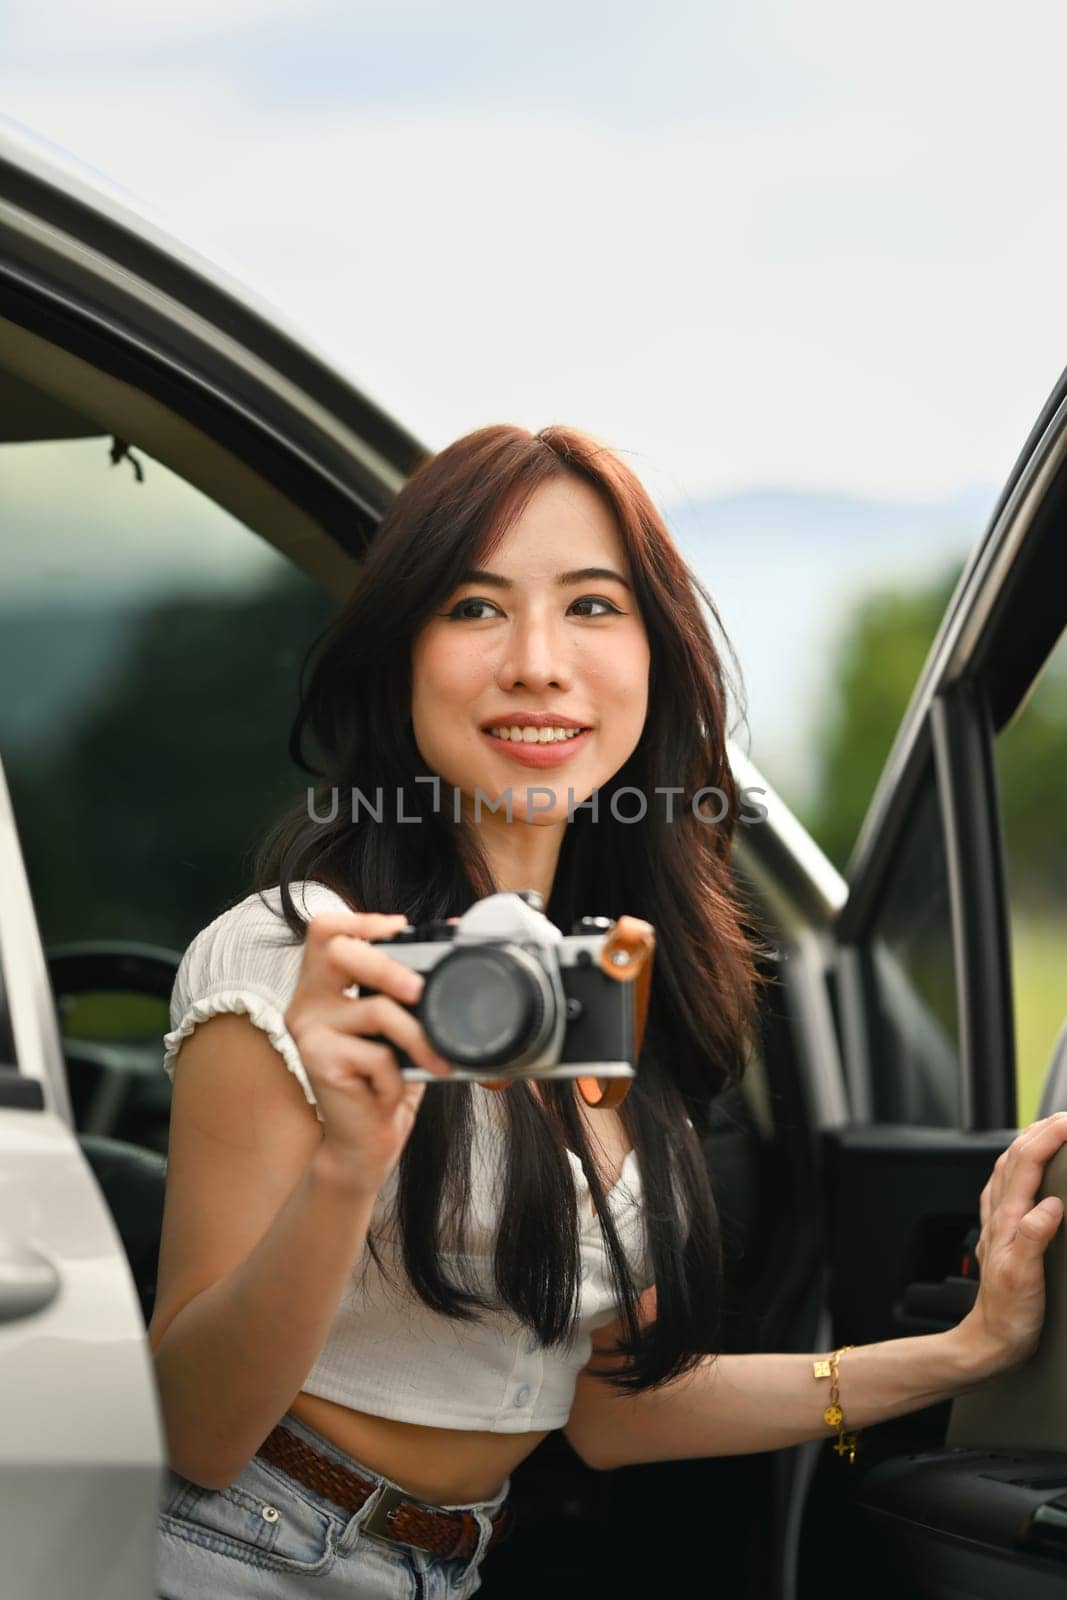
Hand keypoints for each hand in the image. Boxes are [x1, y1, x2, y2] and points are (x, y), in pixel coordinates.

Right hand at [284, 910, 451, 1195]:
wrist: (364, 1145)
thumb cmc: (384, 1084)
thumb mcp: (397, 1030)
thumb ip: (407, 995)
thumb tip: (450, 947)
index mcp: (323, 987)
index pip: (324, 930)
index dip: (361, 919)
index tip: (400, 927)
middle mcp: (306, 1002)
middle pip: (340, 950)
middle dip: (390, 966)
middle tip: (420, 991)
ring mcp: (307, 1030)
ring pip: (376, 1010)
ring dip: (418, 1039)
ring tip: (435, 1063)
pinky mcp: (315, 1060)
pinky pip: (377, 1054)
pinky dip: (398, 1077)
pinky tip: (389, 1095)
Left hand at [953, 1112, 1066, 1377]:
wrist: (990, 1339)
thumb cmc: (1008, 1314)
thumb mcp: (1024, 1278)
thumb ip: (1034, 1237)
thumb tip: (1051, 1204)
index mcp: (1007, 1220)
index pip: (1027, 1164)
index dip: (1048, 1138)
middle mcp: (999, 1215)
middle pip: (1015, 1157)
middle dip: (1041, 1129)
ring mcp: (998, 1221)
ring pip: (1009, 1167)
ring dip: (1029, 1141)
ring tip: (1050, 1127)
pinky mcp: (1003, 1232)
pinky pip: (1008, 1186)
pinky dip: (1021, 1165)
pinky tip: (1028, 1166)